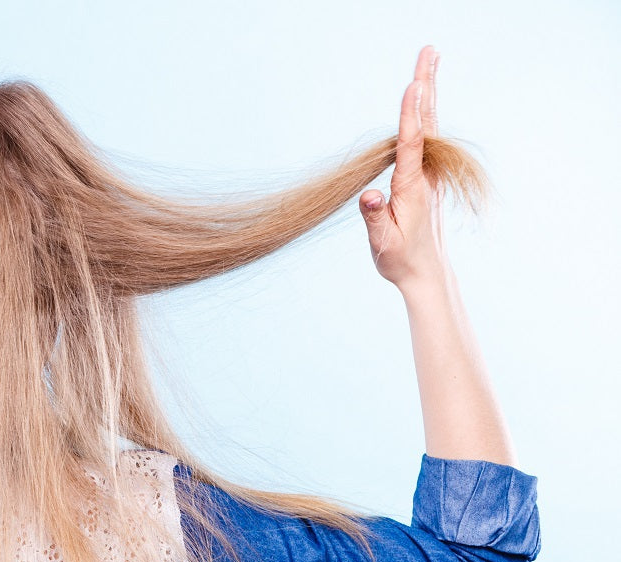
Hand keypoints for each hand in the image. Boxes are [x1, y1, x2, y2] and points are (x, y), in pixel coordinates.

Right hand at [359, 46, 447, 289]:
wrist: (426, 273)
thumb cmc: (400, 259)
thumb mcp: (381, 243)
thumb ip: (373, 218)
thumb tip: (368, 196)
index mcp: (411, 186)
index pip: (410, 142)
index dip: (411, 113)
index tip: (414, 85)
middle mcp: (424, 174)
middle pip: (426, 121)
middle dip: (427, 85)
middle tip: (430, 50)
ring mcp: (427, 174)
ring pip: (428, 125)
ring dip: (428, 92)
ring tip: (428, 63)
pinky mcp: (425, 177)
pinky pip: (425, 137)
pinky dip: (424, 112)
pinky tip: (424, 100)